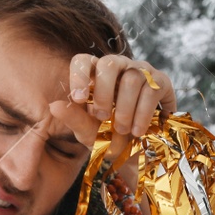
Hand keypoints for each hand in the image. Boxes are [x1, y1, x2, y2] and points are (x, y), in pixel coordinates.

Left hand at [48, 53, 177, 186]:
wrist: (139, 154)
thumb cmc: (109, 138)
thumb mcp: (88, 132)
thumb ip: (73, 118)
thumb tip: (53, 105)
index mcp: (95, 75)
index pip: (83, 60)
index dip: (79, 75)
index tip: (79, 99)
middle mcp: (118, 67)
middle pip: (109, 63)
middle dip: (103, 93)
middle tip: (102, 118)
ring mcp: (141, 71)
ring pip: (132, 78)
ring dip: (125, 109)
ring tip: (123, 131)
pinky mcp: (161, 82)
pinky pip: (152, 90)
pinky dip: (143, 114)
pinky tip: (138, 131)